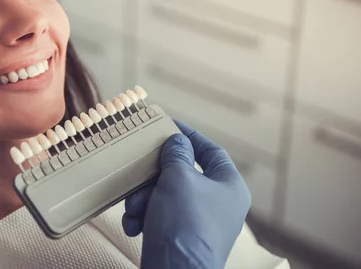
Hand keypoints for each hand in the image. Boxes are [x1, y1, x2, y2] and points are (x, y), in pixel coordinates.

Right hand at [123, 121, 250, 268]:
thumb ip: (176, 153)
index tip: (168, 126)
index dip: (190, 136)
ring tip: (134, 209)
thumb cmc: (184, 224)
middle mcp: (218, 205)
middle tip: (139, 173)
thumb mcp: (179, 177)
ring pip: (165, 195)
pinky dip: (143, 217)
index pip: (212, 151)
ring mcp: (199, 223)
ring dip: (143, 199)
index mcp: (230, 187)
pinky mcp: (180, 238)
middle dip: (154, 176)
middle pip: (182, 174)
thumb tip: (177, 141)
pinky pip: (159, 216)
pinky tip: (134, 226)